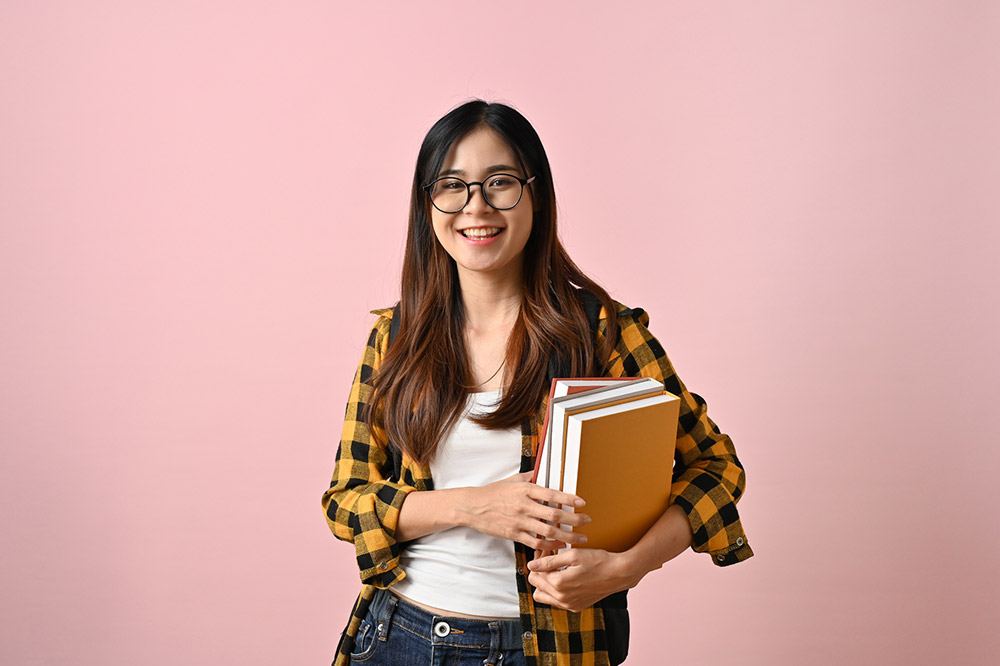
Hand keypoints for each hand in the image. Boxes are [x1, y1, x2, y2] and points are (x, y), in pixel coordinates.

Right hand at [456, 472, 590, 550]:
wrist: (473, 507)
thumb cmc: (493, 492)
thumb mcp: (513, 480)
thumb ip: (531, 477)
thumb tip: (544, 471)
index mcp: (526, 490)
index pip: (552, 494)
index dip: (569, 499)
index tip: (582, 503)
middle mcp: (524, 506)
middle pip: (554, 514)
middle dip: (574, 519)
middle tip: (587, 521)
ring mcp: (519, 521)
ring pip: (548, 531)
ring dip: (567, 536)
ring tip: (580, 538)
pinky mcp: (514, 534)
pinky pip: (536, 543)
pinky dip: (550, 545)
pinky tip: (559, 544)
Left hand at [527, 548, 643, 612]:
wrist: (618, 573)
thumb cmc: (598, 561)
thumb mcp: (572, 556)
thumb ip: (549, 561)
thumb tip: (531, 566)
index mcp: (559, 584)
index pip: (535, 574)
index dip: (538, 561)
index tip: (546, 552)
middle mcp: (562, 598)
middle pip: (537, 585)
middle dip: (540, 571)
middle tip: (549, 558)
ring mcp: (569, 605)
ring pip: (544, 597)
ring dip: (545, 583)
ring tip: (555, 570)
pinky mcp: (576, 607)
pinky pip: (557, 602)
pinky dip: (556, 591)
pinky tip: (564, 578)